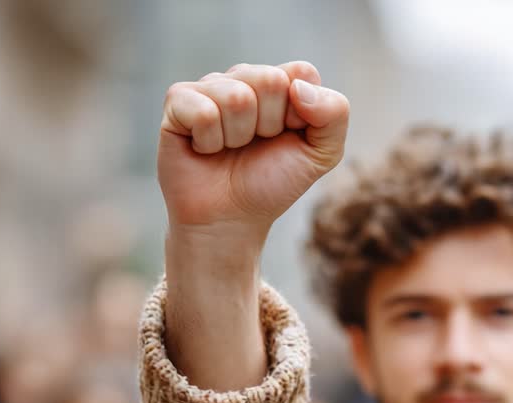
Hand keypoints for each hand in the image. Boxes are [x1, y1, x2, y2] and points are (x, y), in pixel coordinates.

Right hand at [157, 61, 349, 260]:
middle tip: (256, 145)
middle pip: (270, 79)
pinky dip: (210, 142)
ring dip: (238, 136)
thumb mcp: (321, 154)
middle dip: (269, 125)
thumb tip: (298, 87)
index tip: (289, 136)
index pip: (302, 72)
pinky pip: (203, 111)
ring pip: (236, 97)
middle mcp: (244, 77)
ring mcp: (209, 86)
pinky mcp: (178, 102)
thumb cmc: (272, 183)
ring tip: (230, 149)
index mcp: (281, 82)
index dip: (300, 113)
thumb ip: (335, 114)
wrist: (230, 220)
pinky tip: (205, 149)